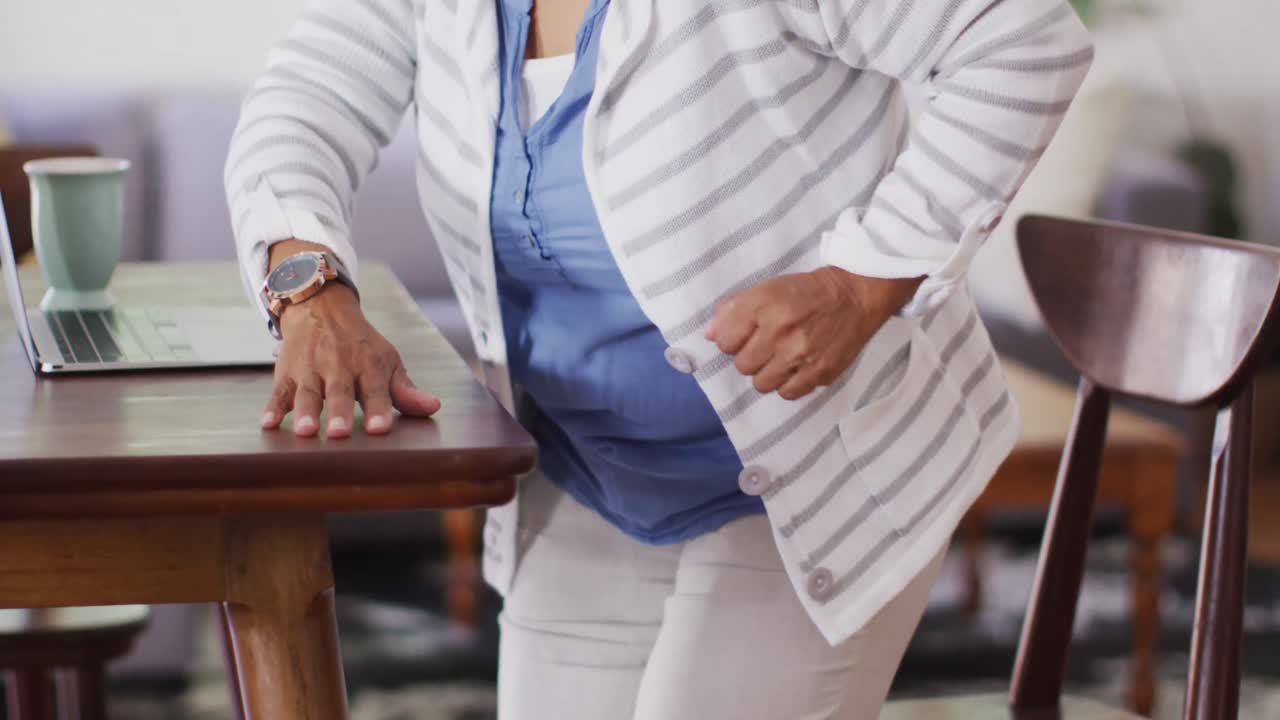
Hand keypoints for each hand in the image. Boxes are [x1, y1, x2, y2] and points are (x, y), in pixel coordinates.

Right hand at [260, 242, 440, 437]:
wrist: (321, 309)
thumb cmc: (360, 345)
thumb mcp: (387, 362)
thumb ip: (404, 390)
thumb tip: (432, 407)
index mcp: (368, 365)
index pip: (376, 390)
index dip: (379, 410)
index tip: (380, 429)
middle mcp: (339, 366)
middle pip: (340, 392)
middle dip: (340, 412)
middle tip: (340, 433)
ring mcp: (310, 370)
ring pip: (307, 392)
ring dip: (306, 412)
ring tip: (306, 432)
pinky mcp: (287, 372)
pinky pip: (278, 391)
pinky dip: (273, 407)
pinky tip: (269, 423)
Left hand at [707, 267, 922, 400]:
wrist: (855, 296)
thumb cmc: (806, 292)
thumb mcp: (767, 288)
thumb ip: (733, 309)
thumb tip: (709, 335)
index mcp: (763, 303)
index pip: (724, 341)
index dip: (732, 340)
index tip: (746, 335)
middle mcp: (780, 329)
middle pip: (742, 365)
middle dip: (750, 357)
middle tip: (767, 345)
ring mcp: (801, 354)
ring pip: (761, 383)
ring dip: (767, 373)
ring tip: (781, 358)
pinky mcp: (820, 372)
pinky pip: (787, 393)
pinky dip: (788, 384)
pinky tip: (796, 368)